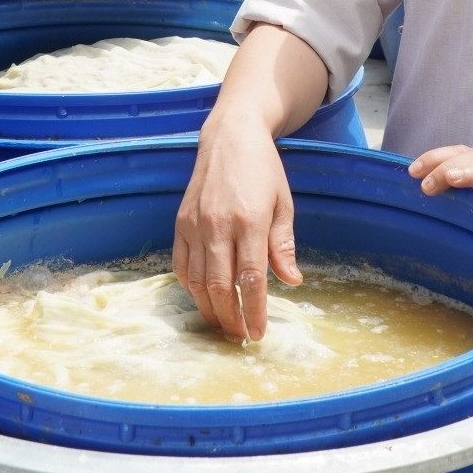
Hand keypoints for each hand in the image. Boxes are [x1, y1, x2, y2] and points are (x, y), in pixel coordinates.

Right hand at [173, 117, 302, 342]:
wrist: (230, 136)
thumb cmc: (263, 170)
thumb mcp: (283, 204)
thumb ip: (284, 246)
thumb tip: (292, 282)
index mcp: (250, 221)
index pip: (251, 279)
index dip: (255, 311)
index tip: (259, 333)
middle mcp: (218, 225)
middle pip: (220, 286)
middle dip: (230, 318)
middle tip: (240, 336)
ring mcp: (195, 224)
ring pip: (196, 281)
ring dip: (209, 309)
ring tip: (223, 324)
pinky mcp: (180, 223)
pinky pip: (180, 265)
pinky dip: (190, 288)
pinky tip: (203, 298)